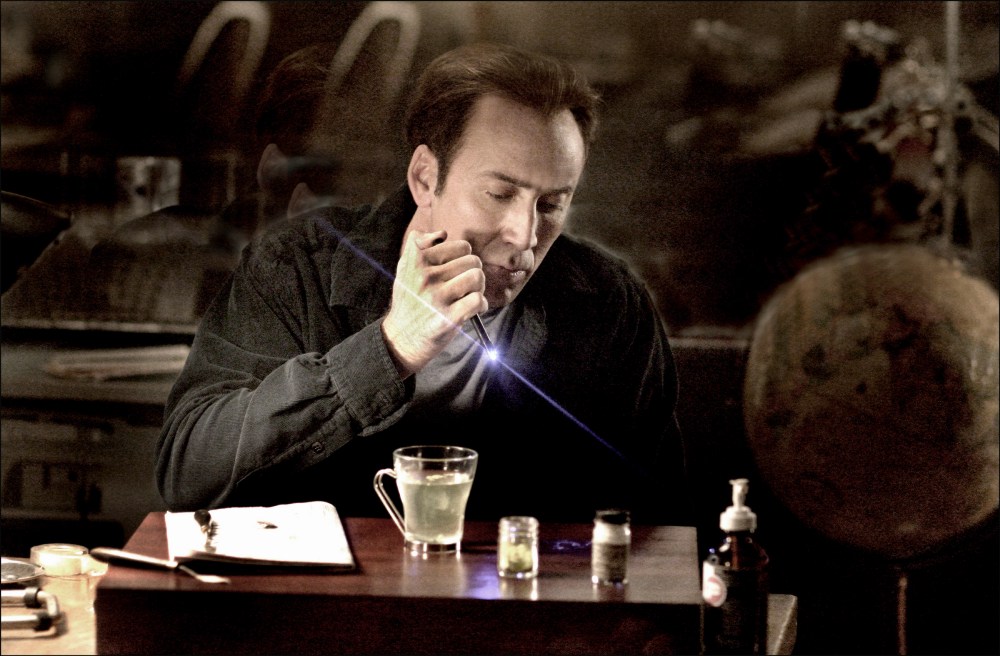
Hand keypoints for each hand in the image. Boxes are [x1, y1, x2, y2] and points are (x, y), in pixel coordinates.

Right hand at [381, 230, 487, 376]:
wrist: (401, 338)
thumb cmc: (409, 301)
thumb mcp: (405, 269)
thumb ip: (418, 245)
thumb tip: (442, 234)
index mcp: (417, 261)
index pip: (461, 246)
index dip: (464, 258)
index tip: (456, 271)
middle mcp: (426, 277)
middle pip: (473, 261)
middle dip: (473, 273)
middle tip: (465, 286)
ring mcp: (437, 297)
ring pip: (477, 277)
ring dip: (479, 288)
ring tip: (468, 296)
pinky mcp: (448, 317)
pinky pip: (478, 300)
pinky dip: (480, 305)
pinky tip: (472, 310)